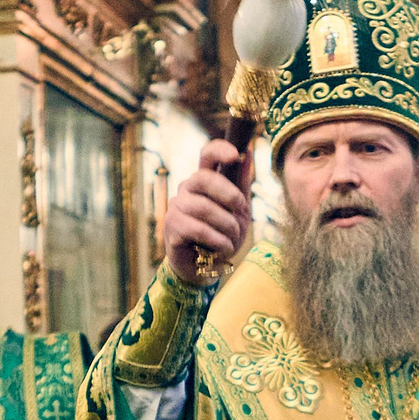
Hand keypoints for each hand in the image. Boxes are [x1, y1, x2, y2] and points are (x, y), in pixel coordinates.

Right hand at [161, 138, 254, 278]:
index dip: (219, 150)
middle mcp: (187, 189)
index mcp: (204, 181)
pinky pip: (197, 228)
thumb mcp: (239, 211)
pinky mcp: (171, 227)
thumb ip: (241, 184)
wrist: (207, 269)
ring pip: (203, 207)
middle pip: (204, 178)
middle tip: (240, 210)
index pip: (206, 155)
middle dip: (229, 194)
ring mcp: (176, 207)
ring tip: (232, 238)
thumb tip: (246, 153)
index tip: (235, 155)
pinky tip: (223, 248)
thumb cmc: (222, 235)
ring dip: (226, 225)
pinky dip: (217, 240)